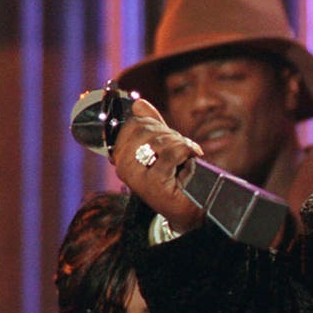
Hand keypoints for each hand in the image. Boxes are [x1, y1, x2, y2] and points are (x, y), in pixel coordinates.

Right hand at [111, 99, 206, 233]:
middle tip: (183, 149)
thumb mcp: (163, 148)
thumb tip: (139, 103)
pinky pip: (172, 154)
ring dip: (181, 145)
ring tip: (188, 158)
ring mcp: (136, 176)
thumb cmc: (176, 179)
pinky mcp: (153, 183)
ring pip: (160, 141)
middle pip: (146, 130)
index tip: (170, 137)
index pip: (134, 124)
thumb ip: (151, 126)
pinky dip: (187, 153)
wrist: (189, 209)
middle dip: (170, 135)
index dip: (156, 125)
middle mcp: (122, 166)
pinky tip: (192, 161)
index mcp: (120, 156)